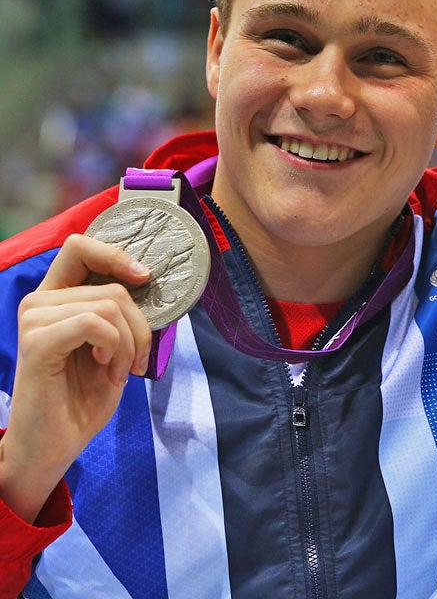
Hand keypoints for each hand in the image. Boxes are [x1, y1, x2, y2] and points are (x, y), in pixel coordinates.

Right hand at [0, 234, 151, 523]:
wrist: (55, 445)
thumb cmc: (83, 397)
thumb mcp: (113, 347)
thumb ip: (120, 313)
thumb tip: (147, 280)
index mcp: (57, 298)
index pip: (80, 247)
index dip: (116, 255)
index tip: (144, 278)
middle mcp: (39, 302)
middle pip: (112, 286)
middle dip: (139, 326)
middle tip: (133, 361)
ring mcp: (34, 320)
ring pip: (109, 305)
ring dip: (129, 343)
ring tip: (117, 371)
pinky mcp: (36, 342)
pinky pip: (95, 323)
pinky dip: (115, 348)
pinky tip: (107, 371)